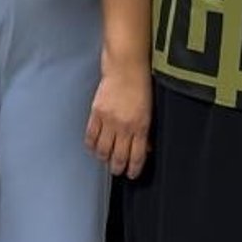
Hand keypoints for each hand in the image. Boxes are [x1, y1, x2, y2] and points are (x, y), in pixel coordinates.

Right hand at [85, 60, 151, 178]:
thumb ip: (146, 132)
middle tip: (117, 170)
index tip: (131, 174)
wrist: (126, 66)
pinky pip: (91, 136)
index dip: (133, 169)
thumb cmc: (141, 85)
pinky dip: (92, 145)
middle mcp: (124, 127)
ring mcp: (109, 121)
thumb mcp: (149, 111)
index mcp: (141, 127)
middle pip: (118, 157)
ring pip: (103, 150)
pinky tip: (94, 147)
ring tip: (105, 159)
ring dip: (104, 158)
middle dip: (118, 168)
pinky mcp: (96, 113)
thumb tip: (145, 148)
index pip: (136, 156)